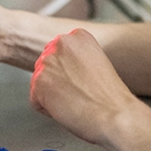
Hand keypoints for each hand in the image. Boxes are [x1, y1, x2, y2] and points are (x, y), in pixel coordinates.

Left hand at [30, 28, 138, 145]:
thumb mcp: (97, 61)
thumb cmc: (110, 96)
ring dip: (52, 95)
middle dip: (58, 81)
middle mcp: (61, 43)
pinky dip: (47, 110)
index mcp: (77, 36)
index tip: (81, 79)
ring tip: (74, 100)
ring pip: (40, 83)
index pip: (59, 53)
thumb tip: (63, 66)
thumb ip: (76, 57)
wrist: (114, 114)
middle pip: (47, 66)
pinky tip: (66, 108)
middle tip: (77, 92)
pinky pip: (36, 100)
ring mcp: (48, 61)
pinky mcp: (39, 81)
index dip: (69, 72)